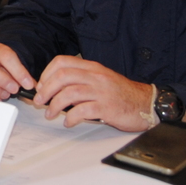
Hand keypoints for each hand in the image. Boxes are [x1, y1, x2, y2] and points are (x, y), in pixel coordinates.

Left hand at [34, 56, 154, 131]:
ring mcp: (101, 91)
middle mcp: (96, 77)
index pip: (62, 62)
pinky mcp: (106, 108)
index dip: (47, 73)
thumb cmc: (121, 94)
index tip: (41, 86)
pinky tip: (68, 122)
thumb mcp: (101, 79)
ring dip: (54, 105)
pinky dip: (70, 118)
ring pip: (69, 93)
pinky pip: (82, 111)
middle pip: (62, 77)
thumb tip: (54, 87)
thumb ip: (81, 79)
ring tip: (51, 114)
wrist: (145, 104)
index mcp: (93, 68)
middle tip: (40, 101)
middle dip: (46, 90)